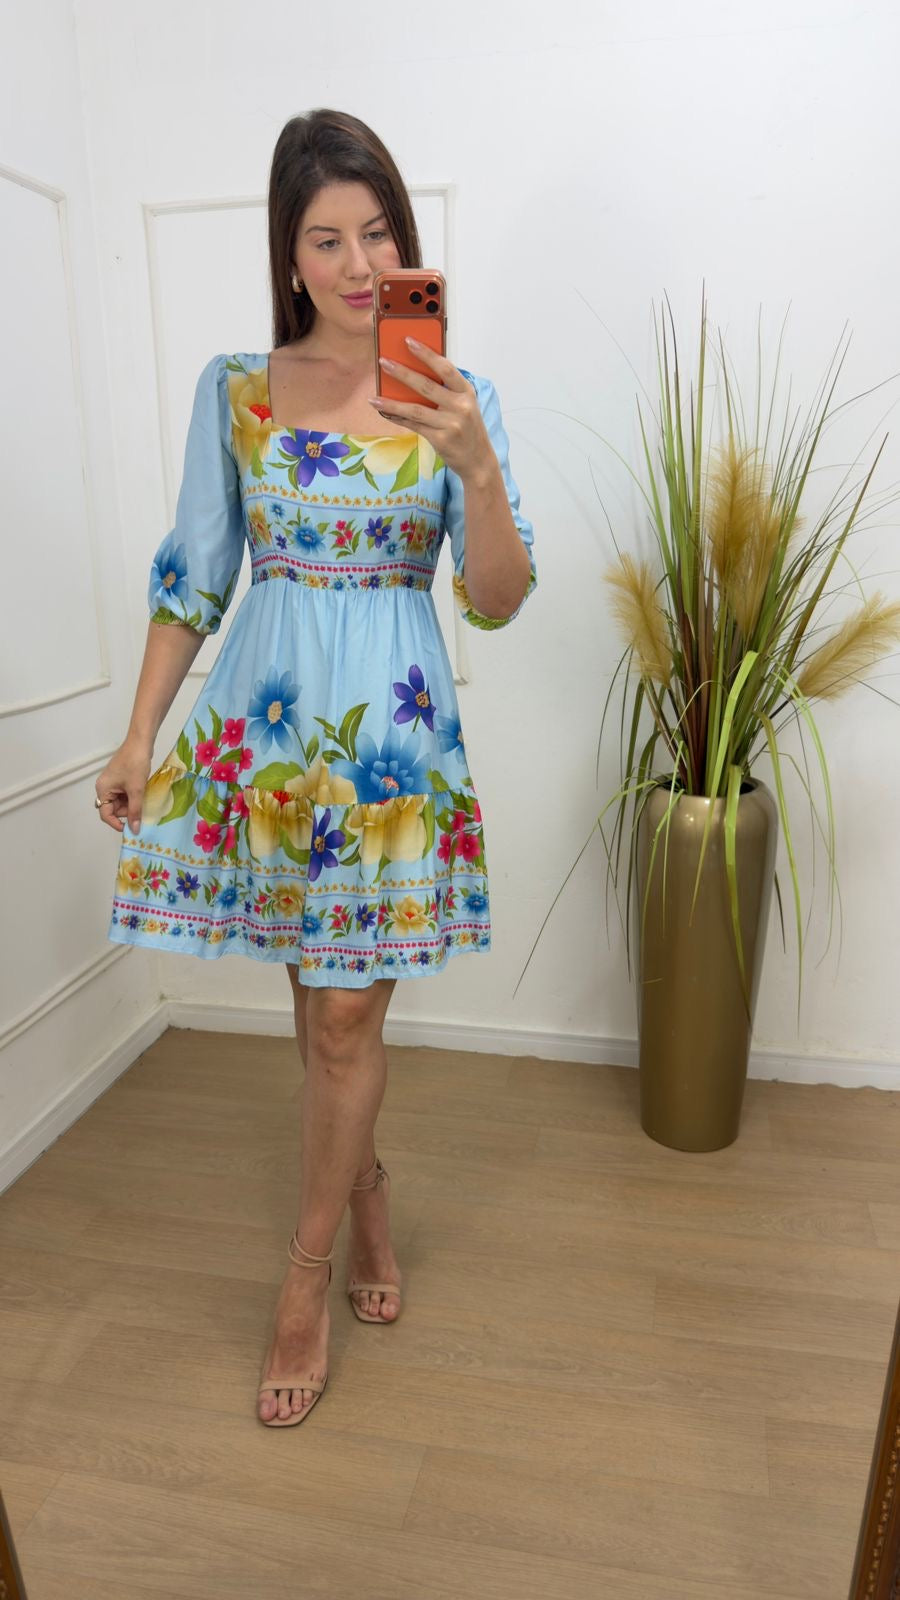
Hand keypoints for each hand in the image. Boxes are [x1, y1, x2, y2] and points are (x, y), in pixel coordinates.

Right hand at [95, 740, 152, 833]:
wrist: (140, 742)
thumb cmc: (135, 764)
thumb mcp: (136, 790)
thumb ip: (135, 811)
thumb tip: (134, 830)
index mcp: (102, 789)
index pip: (105, 814)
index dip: (117, 823)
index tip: (131, 828)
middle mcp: (104, 787)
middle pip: (114, 808)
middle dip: (127, 811)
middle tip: (142, 810)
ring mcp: (113, 782)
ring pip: (121, 802)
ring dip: (132, 804)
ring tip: (143, 800)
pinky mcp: (121, 778)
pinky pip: (125, 794)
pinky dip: (134, 797)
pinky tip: (143, 794)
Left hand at [370, 339, 494, 479]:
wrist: (478, 460)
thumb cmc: (467, 428)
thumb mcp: (464, 405)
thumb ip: (445, 391)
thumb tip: (412, 376)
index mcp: (467, 392)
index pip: (446, 368)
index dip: (426, 354)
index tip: (408, 341)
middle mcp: (461, 406)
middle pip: (426, 386)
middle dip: (402, 373)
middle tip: (383, 362)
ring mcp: (451, 424)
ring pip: (415, 409)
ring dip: (391, 403)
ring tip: (374, 398)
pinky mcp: (441, 439)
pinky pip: (414, 425)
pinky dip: (398, 419)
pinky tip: (385, 413)